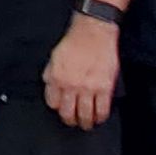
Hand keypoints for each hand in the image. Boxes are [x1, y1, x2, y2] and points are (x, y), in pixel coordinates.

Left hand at [42, 12, 119, 130]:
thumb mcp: (54, 57)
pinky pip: (102, 109)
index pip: (53, 103)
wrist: (94, 31)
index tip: (63, 109)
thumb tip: (50, 87)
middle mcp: (70, 85)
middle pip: (68, 113)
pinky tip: (100, 117)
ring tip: (87, 124)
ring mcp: (88, 88)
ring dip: (86, 122)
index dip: (58, 108)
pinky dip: (100, 117)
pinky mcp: (104, 87)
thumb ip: (51, 74)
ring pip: (85, 115)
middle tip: (74, 121)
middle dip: (70, 120)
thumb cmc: (75, 41)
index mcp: (56, 78)